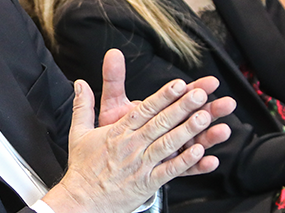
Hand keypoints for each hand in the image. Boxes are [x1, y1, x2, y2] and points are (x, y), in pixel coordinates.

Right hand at [42, 50, 233, 212]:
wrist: (82, 200)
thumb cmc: (83, 168)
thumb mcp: (79, 133)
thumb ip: (83, 106)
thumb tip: (79, 84)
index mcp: (118, 132)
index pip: (144, 110)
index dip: (163, 96)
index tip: (179, 84)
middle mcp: (131, 146)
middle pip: (160, 122)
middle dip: (182, 107)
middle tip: (199, 94)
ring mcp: (141, 164)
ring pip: (168, 144)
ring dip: (188, 130)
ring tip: (205, 117)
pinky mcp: (147, 183)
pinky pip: (169, 171)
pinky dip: (185, 162)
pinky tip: (200, 153)